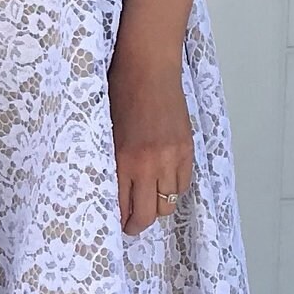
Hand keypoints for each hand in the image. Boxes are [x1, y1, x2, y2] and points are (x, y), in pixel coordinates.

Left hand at [110, 43, 193, 237]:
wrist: (148, 69)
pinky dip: (173, 189)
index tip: (117, 223)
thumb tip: (115, 190)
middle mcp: (148, 164)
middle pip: (148, 214)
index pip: (122, 206)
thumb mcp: (106, 132)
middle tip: (132, 225)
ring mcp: (171, 158)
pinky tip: (163, 183)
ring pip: (168, 203)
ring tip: (148, 203)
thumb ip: (112, 162)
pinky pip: (183, 184)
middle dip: (138, 224)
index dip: (120, 221)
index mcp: (122, 159)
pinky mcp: (187, 150)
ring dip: (157, 207)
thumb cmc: (121, 93)